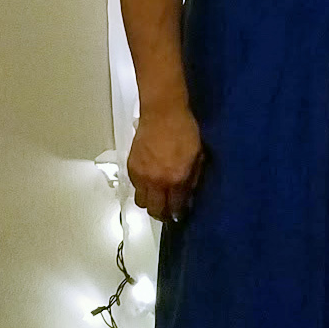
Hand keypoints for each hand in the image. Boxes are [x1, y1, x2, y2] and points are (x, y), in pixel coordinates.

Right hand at [127, 106, 203, 221]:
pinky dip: (142, 189)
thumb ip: (193, 178)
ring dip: (150, 202)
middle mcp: (157, 181)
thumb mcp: (197, 156)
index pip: (175, 207)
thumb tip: (188, 195)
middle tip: (168, 211)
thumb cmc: (185, 130)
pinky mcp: (131, 167)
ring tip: (158, 197)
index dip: (179, 213)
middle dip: (163, 214)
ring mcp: (142, 175)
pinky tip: (150, 182)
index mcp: (176, 178)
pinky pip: (135, 187)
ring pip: (142, 202)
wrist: (162, 113)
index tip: (181, 213)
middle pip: (155, 210)